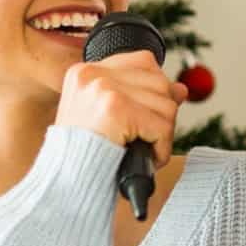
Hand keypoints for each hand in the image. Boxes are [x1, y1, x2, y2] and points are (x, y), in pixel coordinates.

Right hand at [56, 50, 186, 167]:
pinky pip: (162, 127)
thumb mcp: (110, 118)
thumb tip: (180, 89)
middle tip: (142, 140)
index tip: (142, 116)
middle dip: (160, 115)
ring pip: (166, 105)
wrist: (65, 183)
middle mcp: (92, 74)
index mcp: (85, 71)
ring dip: (162, 135)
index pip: (144, 62)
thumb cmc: (84, 156)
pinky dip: (161, 149)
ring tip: (140, 150)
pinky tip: (145, 159)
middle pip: (160, 82)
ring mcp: (103, 89)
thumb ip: (143, 97)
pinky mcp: (115, 109)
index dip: (153, 93)